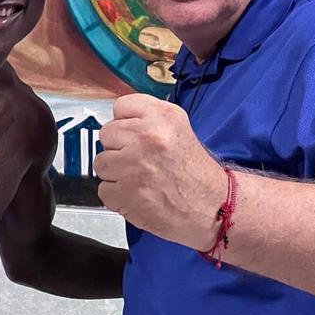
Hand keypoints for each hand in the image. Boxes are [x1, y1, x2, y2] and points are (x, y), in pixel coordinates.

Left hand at [95, 93, 226, 249]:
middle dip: (119, 148)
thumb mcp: (180, 127)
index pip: (121, 106)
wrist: (212, 208)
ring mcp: (133, 166)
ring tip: (139, 178)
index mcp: (161, 117)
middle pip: (107, 134)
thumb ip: (149, 118)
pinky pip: (104, 190)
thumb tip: (119, 118)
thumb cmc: (196, 172)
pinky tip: (137, 195)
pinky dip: (117, 196)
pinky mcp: (126, 194)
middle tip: (139, 160)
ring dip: (116, 173)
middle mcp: (146, 137)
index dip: (126, 122)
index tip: (134, 133)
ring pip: (101, 163)